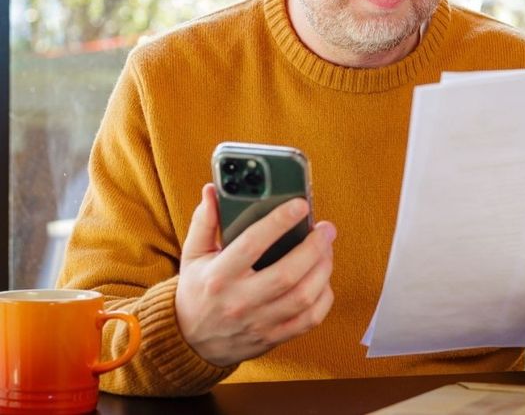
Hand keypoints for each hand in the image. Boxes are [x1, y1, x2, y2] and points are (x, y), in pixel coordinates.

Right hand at [175, 183, 336, 366]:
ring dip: (324, 269)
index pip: (252, 244)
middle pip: (287, 274)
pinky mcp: (273, 337)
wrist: (189, 343)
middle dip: (314, 247)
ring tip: (327, 249)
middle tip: (326, 229)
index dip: (279, 222)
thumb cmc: (197, 292)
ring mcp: (259, 322)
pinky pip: (310, 319)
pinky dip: (324, 297)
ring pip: (303, 297)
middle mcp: (240, 301)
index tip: (300, 205)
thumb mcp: (193, 256)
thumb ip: (204, 222)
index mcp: (219, 276)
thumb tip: (213, 190)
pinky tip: (323, 279)